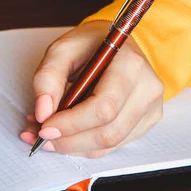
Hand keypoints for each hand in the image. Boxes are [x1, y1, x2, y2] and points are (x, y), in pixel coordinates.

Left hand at [20, 21, 163, 157]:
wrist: (116, 45)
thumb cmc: (90, 45)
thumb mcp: (62, 49)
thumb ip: (48, 77)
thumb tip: (43, 113)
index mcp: (130, 65)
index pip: (104, 108)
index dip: (71, 124)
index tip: (44, 127)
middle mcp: (147, 89)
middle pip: (108, 133)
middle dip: (69, 140)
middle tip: (40, 135)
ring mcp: (150, 108)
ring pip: (109, 144)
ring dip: (73, 146)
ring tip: (48, 133)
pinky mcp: (145, 122)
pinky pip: (113, 145)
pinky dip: (84, 145)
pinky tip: (67, 134)